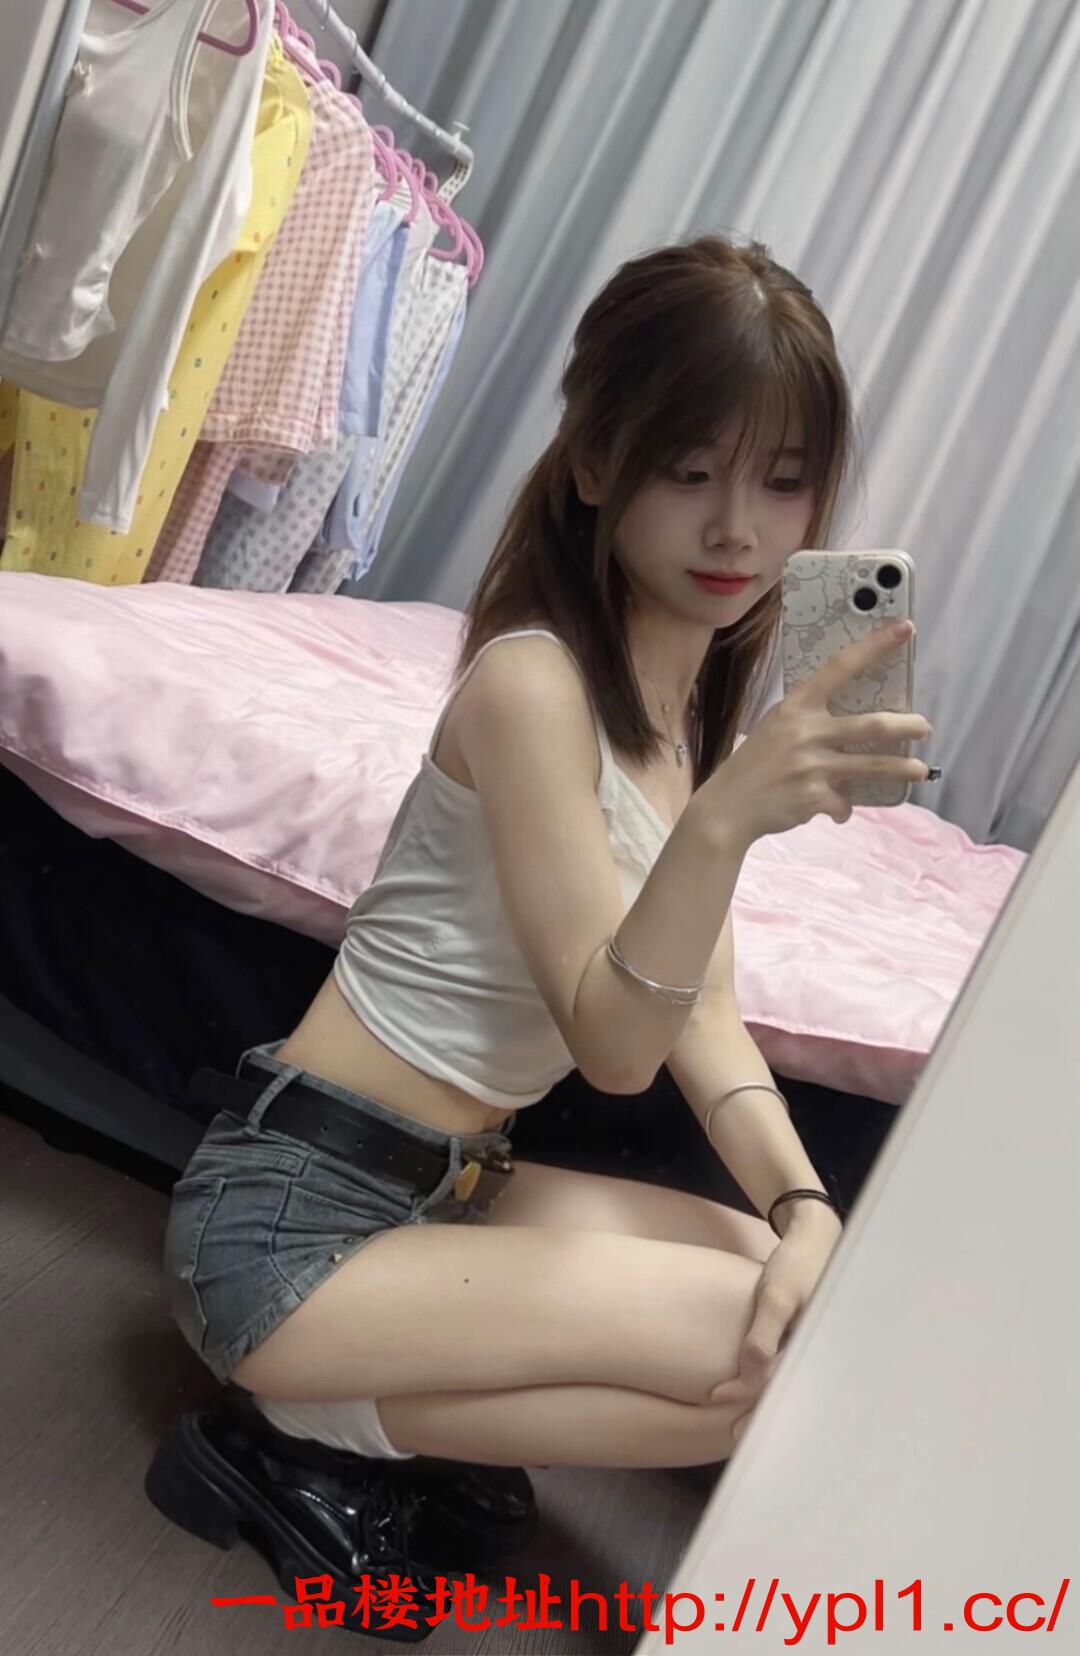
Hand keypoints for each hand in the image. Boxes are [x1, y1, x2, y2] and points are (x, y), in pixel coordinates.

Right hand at [706, 620, 931, 845]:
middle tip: (924, 727)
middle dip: (905, 726)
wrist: (727, 807)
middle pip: (871, 725)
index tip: (903, 629)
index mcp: (797, 707)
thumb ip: (808, 720)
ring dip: (901, 769)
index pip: (841, 667)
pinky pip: (843, 803)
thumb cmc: (754, 763)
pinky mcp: (815, 798)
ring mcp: (812, 767)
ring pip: (872, 766)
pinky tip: (838, 811)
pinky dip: (843, 808)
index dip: (875, 647)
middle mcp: (806, 733)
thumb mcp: (775, 727)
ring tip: (919, 770)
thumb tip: (849, 721)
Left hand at [709, 1208, 842, 1443]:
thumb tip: (745, 1381)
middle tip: (733, 1438)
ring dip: (765, 1402)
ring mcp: (811, 1347)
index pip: (778, 1387)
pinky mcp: (804, 1339)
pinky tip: (753, 1391)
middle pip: (788, 1395)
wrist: (815, 1236)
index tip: (718, 1405)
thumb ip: (762, 1339)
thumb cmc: (796, 1264)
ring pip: (787, 1384)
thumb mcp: (775, 1297)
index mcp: (814, 1351)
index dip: (748, 1400)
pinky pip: (786, 1367)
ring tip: (740, 1427)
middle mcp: (816, 1355)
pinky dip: (769, 1381)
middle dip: (762, 1415)